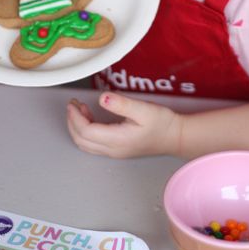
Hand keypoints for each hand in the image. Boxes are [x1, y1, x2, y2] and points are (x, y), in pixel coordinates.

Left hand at [66, 92, 182, 157]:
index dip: (75, 117)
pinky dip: (86, 131)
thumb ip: (121, 104)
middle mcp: (113, 149)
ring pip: (86, 144)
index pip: (86, 131)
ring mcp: (115, 151)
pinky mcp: (118, 149)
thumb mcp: (143, 109)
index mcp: (117, 140)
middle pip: (81, 140)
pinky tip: (91, 117)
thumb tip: (102, 98)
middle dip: (72, 122)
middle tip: (72, 105)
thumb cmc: (162, 124)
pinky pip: (94, 144)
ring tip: (80, 109)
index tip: (72, 103)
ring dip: (78, 127)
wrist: (176, 136)